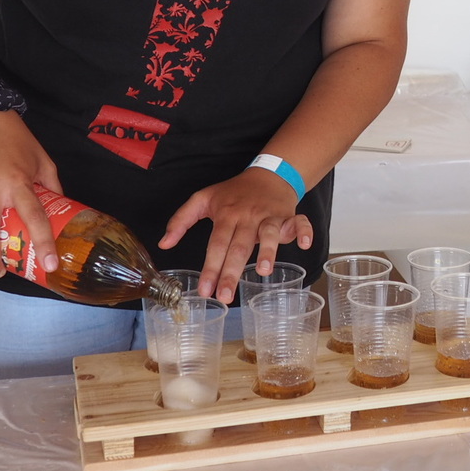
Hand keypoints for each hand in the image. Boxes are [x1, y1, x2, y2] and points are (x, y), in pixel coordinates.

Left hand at [158, 167, 313, 303]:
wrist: (268, 174)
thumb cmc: (234, 192)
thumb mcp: (203, 198)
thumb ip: (181, 220)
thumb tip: (164, 243)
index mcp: (226, 215)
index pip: (216, 244)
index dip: (210, 268)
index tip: (204, 290)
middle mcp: (248, 216)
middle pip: (239, 246)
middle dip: (231, 272)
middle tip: (225, 296)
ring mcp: (270, 216)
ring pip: (268, 234)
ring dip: (267, 251)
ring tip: (262, 272)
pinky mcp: (289, 215)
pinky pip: (300, 222)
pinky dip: (304, 231)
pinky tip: (305, 244)